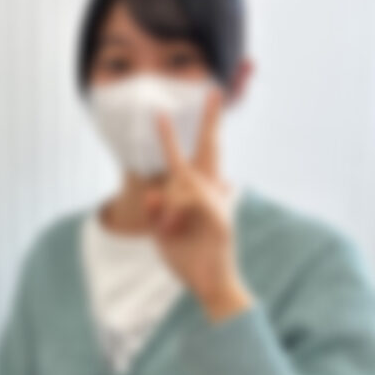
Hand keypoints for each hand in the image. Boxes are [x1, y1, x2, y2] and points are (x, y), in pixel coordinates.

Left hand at [146, 90, 252, 321]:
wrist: (209, 285)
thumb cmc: (186, 255)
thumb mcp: (161, 227)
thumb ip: (157, 206)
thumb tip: (154, 192)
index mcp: (202, 190)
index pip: (204, 149)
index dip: (207, 122)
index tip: (211, 93)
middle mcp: (214, 191)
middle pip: (211, 148)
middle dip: (211, 119)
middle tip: (215, 89)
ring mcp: (220, 204)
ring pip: (181, 183)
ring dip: (166, 208)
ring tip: (169, 231)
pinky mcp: (221, 220)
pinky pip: (189, 201)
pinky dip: (174, 215)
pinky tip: (173, 230)